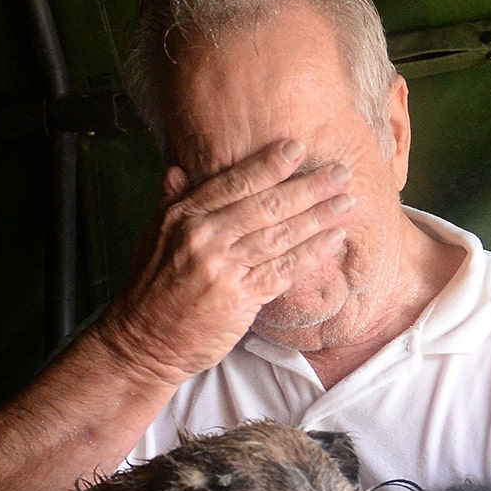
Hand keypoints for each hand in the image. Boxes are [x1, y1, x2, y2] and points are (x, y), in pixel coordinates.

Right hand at [95, 139, 355, 386]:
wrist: (143, 342)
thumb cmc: (150, 289)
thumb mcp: (151, 237)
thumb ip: (170, 202)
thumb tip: (177, 169)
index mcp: (184, 216)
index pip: (234, 182)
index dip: (270, 165)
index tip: (298, 149)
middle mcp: (204, 237)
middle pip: (266, 206)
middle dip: (309, 188)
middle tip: (341, 174)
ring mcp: (223, 268)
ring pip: (281, 235)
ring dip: (319, 218)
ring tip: (346, 204)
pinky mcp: (239, 298)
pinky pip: (284, 270)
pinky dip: (312, 254)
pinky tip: (334, 241)